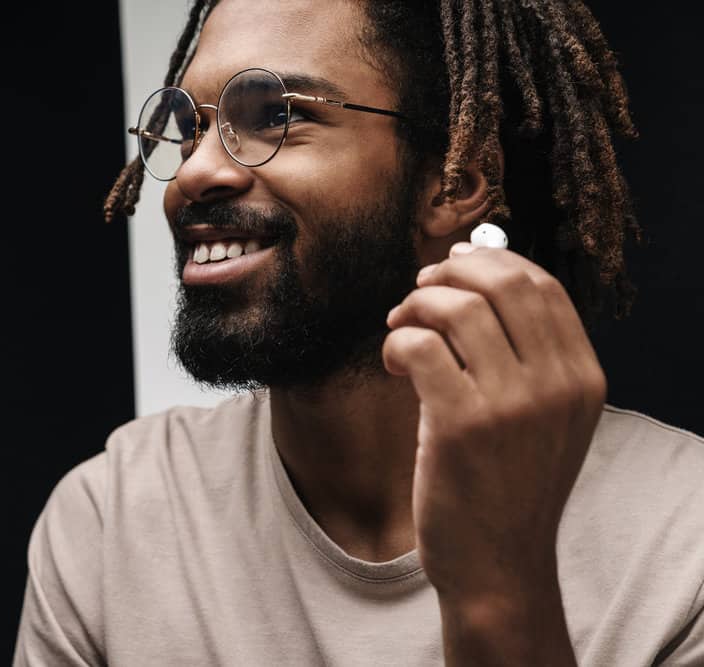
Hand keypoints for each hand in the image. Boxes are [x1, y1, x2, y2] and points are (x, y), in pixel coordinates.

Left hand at [382, 243, 604, 609]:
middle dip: (450, 272)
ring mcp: (512, 404)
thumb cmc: (507, 485)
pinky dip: (397, 342)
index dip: (491, 261)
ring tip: (400, 328)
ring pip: (457, 308)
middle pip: (503, 283)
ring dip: (416, 305)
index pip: (542, 285)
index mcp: (583, 377)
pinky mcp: (461, 425)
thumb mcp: (542, 419)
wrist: (498, 565)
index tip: (453, 264)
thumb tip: (474, 276)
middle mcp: (557, 385)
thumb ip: (525, 357)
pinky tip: (393, 365)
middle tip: (418, 290)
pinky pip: (420, 347)